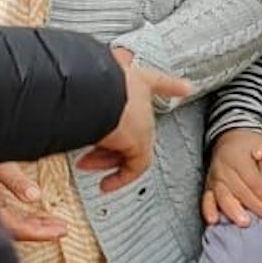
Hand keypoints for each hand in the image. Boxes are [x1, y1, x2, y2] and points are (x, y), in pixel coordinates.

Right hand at [0, 161, 67, 242]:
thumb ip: (15, 180)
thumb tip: (34, 196)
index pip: (13, 227)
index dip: (38, 232)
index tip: (59, 232)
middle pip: (13, 228)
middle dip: (39, 230)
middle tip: (61, 229)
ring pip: (10, 221)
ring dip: (33, 222)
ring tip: (54, 223)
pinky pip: (6, 211)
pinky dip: (23, 214)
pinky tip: (35, 212)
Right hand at [75, 47, 188, 193]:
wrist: (90, 87)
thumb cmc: (87, 79)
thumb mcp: (91, 79)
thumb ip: (90, 88)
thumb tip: (74, 85)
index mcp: (133, 77)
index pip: (157, 80)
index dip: (172, 85)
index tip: (187, 88)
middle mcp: (141, 98)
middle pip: (134, 123)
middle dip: (108, 141)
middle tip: (87, 151)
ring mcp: (143, 120)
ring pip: (130, 145)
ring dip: (105, 157)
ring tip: (86, 163)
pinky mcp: (139, 141)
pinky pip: (135, 166)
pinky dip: (121, 177)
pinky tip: (106, 185)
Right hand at [203, 130, 261, 226]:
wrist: (228, 141)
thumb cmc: (248, 145)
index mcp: (239, 158)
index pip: (255, 181)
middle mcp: (225, 169)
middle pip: (242, 192)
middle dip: (259, 208)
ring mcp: (215, 179)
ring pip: (224, 197)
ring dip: (235, 212)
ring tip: (246, 223)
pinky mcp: (209, 187)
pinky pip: (206, 200)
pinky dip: (209, 211)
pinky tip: (214, 221)